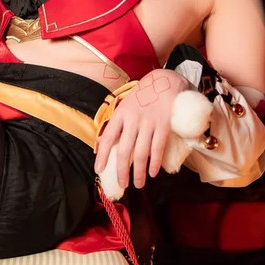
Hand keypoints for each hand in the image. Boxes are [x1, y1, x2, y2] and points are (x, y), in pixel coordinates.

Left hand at [94, 69, 190, 188]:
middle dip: (122, 171)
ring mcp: (149, 122)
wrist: (164, 80)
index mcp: (120, 114)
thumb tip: (100, 142)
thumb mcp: (125, 105)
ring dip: (139, 172)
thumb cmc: (142, 95)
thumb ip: (116, 123)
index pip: (108, 138)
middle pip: (124, 150)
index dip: (102, 155)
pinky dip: (155, 162)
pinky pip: (158, 147)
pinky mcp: (164, 124)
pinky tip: (153, 173)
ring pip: (141, 153)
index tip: (99, 170)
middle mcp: (133, 119)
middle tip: (122, 184)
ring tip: (138, 184)